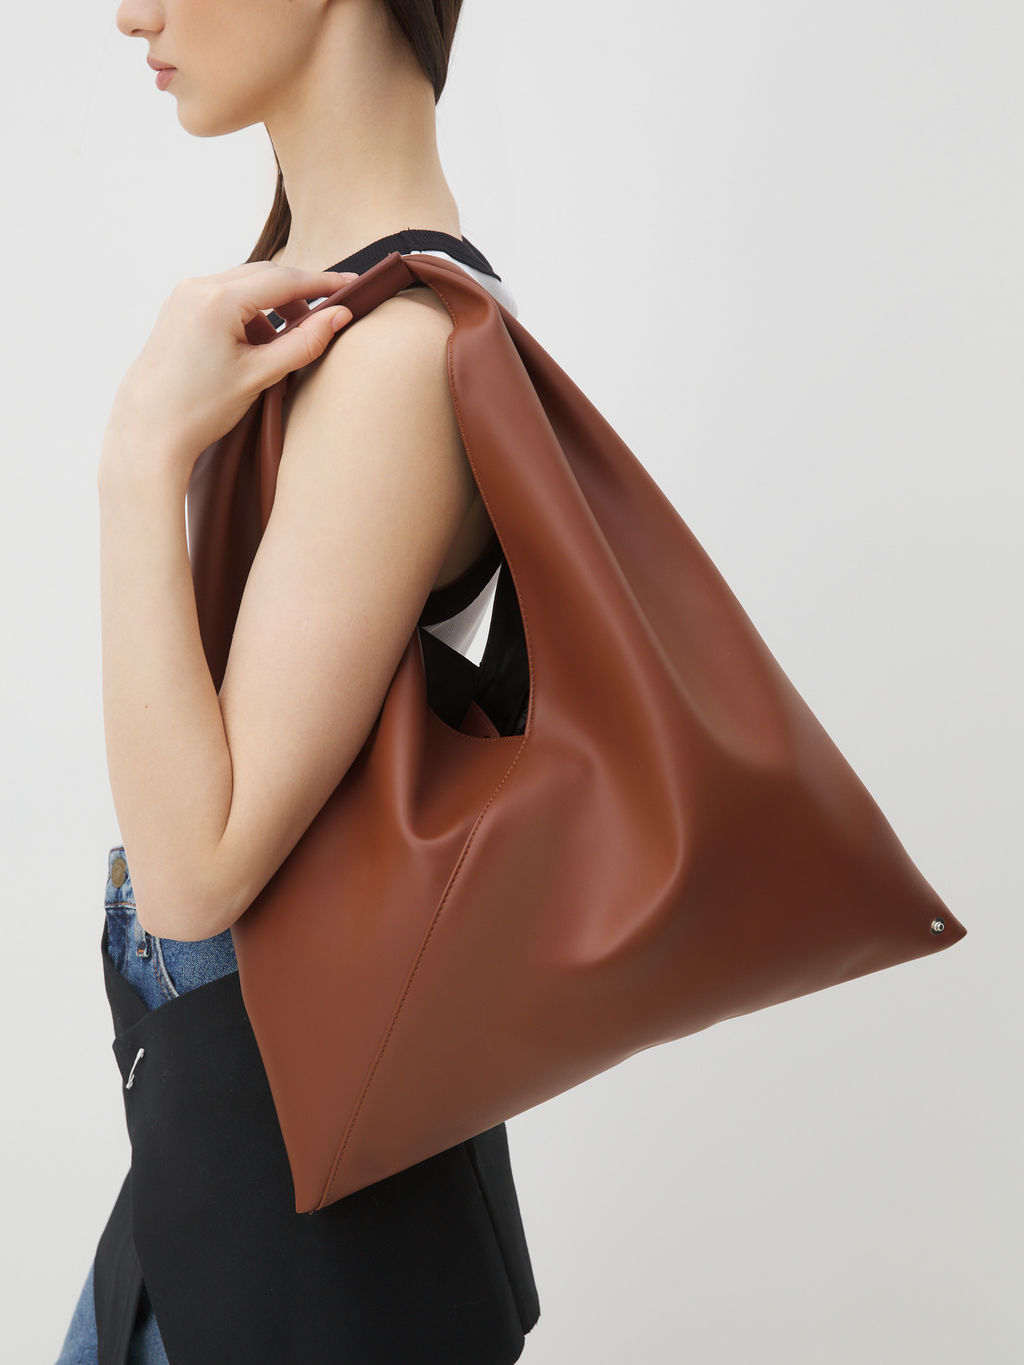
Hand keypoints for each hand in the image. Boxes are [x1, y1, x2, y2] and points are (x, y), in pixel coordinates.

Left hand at [102, 260, 358, 477]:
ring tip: (290, 340)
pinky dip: (250, 312)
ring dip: (275, 305)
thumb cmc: (199, 408)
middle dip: (300, 293)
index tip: (352, 285)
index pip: (285, 280)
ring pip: (245, 285)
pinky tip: (259, 344)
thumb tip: (340, 317)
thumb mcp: (259, 375)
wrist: (148, 430)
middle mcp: (197, 287)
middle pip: (265, 275)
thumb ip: (303, 343)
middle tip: (330, 314)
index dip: (324, 283)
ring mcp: (184, 295)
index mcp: (218, 300)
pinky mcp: (178, 307)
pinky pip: (225, 296)